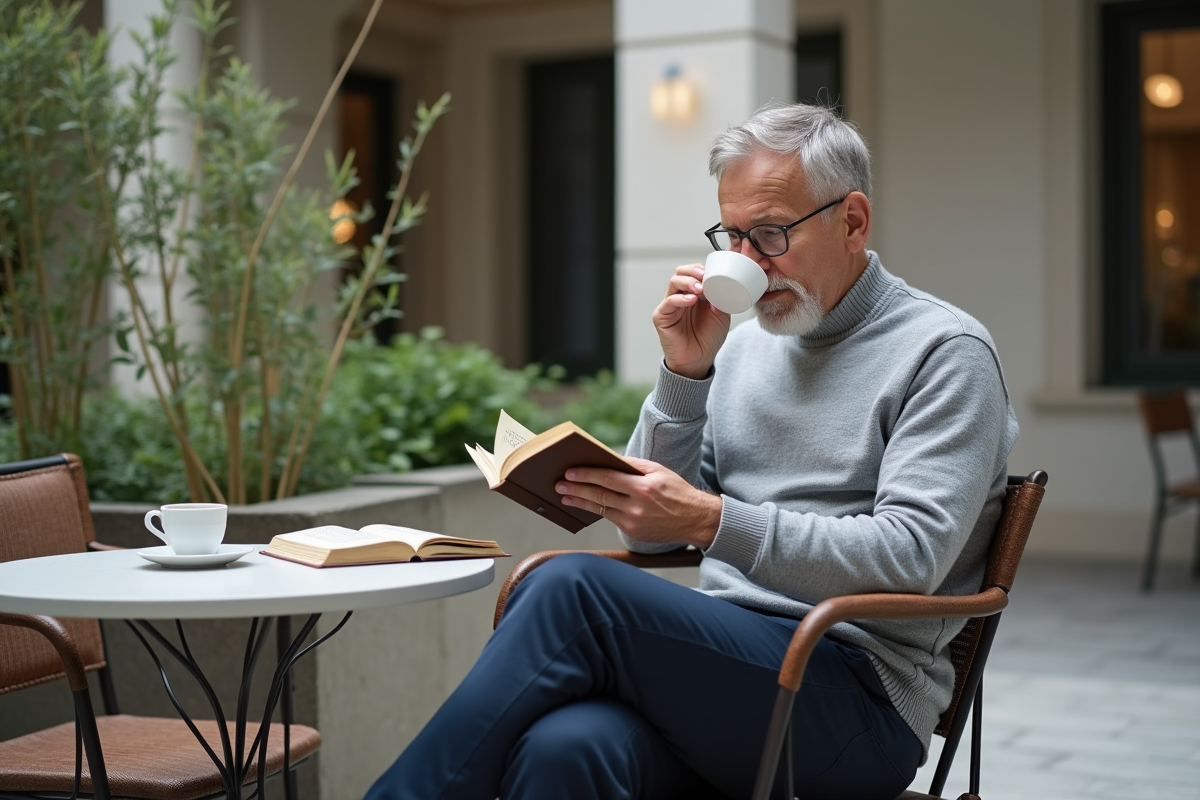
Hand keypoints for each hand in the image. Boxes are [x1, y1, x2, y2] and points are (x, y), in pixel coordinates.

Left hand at [554, 456, 721, 548]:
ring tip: (565, 496)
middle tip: (559, 484)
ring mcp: (634, 522)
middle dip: (576, 489)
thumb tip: (609, 459)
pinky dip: (597, 510)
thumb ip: (633, 465)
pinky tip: (586, 504)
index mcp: (644, 487)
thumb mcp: (659, 471)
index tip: (570, 472)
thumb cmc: (677, 491)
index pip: (607, 478)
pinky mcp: (633, 532)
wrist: (696, 520)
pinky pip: (611, 518)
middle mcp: (637, 506)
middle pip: (599, 495)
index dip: (586, 474)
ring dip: (581, 502)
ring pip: (601, 509)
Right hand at [653, 263, 729, 379]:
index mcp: (694, 294)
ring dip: (688, 282)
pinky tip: (691, 300)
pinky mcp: (662, 316)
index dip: (702, 269)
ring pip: (674, 283)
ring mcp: (670, 305)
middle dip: (693, 271)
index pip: (693, 274)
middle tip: (704, 275)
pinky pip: (669, 302)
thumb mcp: (721, 315)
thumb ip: (722, 299)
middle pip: (681, 273)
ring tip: (700, 288)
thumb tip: (723, 285)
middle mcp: (681, 297)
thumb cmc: (708, 339)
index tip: (714, 271)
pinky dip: (680, 298)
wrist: (699, 360)